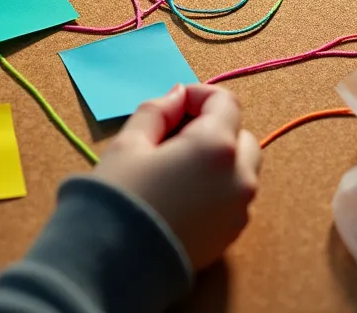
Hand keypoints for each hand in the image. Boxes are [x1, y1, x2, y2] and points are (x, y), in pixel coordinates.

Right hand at [92, 84, 259, 269]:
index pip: (226, 103)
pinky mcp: (232, 233)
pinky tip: (183, 195)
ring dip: (219, 159)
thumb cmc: (120, 196)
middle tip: (174, 137)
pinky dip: (218, 187)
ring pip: (242, 168)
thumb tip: (177, 96)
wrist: (114, 261)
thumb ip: (158, 111)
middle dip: (214, 129)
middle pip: (241, 135)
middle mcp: (239, 176)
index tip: (175, 105)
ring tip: (177, 168)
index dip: (200, 96)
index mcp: (217, 146)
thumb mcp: (130, 143)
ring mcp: (240, 208)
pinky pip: (234, 198)